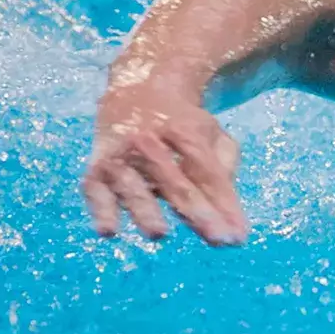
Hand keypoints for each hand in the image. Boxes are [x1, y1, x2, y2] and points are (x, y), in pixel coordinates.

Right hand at [83, 89, 248, 245]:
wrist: (134, 94)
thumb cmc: (180, 125)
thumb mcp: (210, 134)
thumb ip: (223, 167)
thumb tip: (227, 210)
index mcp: (184, 132)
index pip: (208, 173)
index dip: (225, 204)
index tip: (239, 236)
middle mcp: (149, 143)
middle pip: (177, 183)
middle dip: (198, 213)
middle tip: (219, 240)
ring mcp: (120, 157)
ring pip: (135, 187)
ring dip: (146, 211)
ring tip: (159, 234)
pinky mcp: (95, 171)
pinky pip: (96, 194)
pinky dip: (101, 211)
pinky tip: (108, 231)